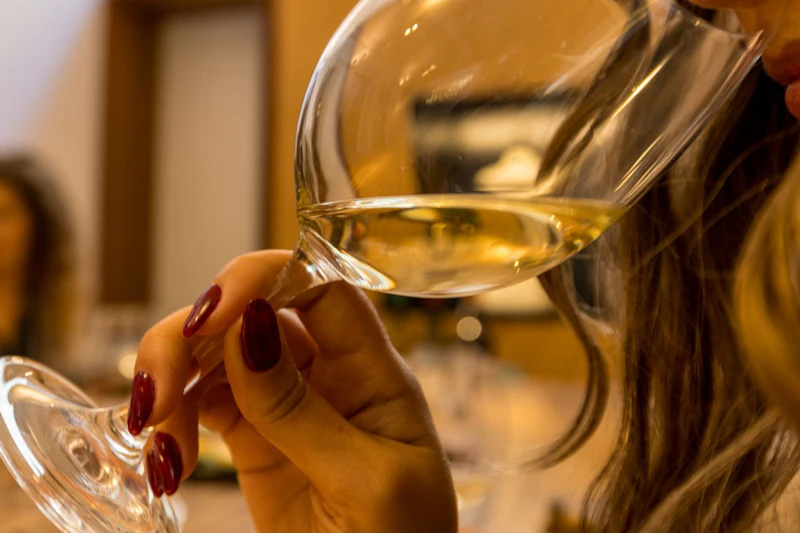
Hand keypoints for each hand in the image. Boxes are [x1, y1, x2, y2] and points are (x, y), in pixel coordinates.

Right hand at [129, 250, 457, 532]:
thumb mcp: (365, 481)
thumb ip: (303, 412)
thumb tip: (248, 327)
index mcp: (374, 372)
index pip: (321, 288)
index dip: (264, 279)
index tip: (210, 314)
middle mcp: (328, 374)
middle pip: (254, 311)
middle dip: (194, 334)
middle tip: (156, 389)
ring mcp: (287, 403)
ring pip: (217, 352)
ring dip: (172, 377)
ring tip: (152, 432)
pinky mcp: (253, 438)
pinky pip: (202, 402)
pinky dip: (172, 420)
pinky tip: (165, 459)